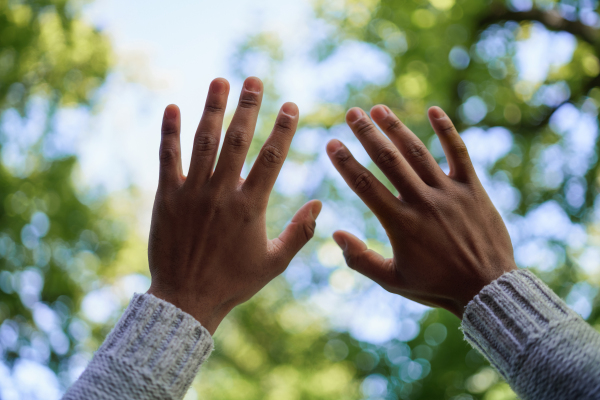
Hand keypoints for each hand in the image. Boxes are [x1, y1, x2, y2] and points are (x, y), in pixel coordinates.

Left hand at [147, 77, 320, 333]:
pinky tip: (172, 107)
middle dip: (248, 105)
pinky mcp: (166, 197)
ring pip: (203, 141)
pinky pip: (167, 157)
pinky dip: (169, 131)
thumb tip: (320, 203)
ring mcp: (192, 192)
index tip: (291, 105)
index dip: (283, 128)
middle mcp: (222, 192)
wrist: (186, 299)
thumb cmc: (234, 283)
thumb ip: (300, 232)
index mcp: (250, 206)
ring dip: (212, 108)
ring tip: (220, 81)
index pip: (271, 157)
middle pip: (237, 139)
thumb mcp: (275, 263)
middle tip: (254, 79)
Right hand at [327, 105, 515, 317]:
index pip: (366, 185)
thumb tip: (336, 234)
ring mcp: (449, 193)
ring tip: (379, 109)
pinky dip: (447, 131)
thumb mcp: (393, 281)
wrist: (487, 289)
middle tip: (352, 113)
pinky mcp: (473, 189)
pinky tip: (434, 110)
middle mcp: (423, 202)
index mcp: (401, 224)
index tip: (331, 143)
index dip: (346, 162)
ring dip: (397, 128)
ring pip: (419, 152)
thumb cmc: (436, 286)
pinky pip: (459, 154)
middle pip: (389, 160)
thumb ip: (360, 260)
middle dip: (368, 134)